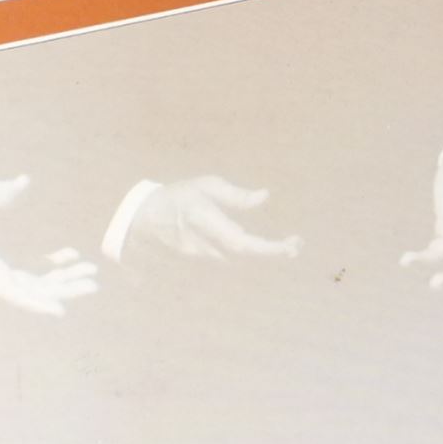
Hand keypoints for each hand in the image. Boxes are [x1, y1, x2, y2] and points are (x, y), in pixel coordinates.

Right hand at [0, 170, 99, 314]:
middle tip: (93, 283)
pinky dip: (48, 266)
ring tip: (91, 272)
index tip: (59, 311)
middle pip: (24, 289)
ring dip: (59, 279)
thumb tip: (23, 183)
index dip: (32, 302)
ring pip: (28, 281)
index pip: (4, 287)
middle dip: (59, 290)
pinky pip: (25, 269)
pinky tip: (70, 256)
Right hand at [131, 175, 303, 260]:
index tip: (289, 244)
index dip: (266, 247)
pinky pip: (231, 255)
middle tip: (297, 244)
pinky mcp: (201, 258)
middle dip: (272, 250)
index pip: (239, 241)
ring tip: (291, 244)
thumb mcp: (206, 185)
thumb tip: (265, 196)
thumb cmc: (178, 195)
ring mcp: (201, 254)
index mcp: (203, 217)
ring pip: (239, 255)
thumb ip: (236, 195)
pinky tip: (269, 245)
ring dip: (265, 250)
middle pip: (243, 252)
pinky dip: (251, 250)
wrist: (145, 218)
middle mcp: (203, 241)